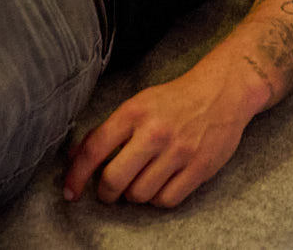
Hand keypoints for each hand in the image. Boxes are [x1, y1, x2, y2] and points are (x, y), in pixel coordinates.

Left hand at [62, 58, 263, 206]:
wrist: (222, 92)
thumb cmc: (174, 100)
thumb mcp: (138, 104)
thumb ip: (108, 130)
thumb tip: (75, 157)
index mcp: (134, 112)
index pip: (95, 149)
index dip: (76, 175)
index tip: (70, 192)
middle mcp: (155, 132)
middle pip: (114, 180)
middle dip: (105, 193)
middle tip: (108, 192)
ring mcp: (178, 152)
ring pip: (139, 194)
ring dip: (133, 195)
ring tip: (139, 182)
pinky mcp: (199, 168)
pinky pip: (166, 201)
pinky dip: (158, 199)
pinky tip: (160, 186)